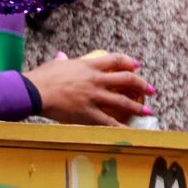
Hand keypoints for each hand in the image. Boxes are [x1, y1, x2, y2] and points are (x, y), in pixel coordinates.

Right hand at [27, 51, 151, 125]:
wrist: (36, 91)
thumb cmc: (44, 77)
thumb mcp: (57, 64)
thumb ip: (64, 61)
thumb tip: (62, 57)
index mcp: (90, 65)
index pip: (116, 60)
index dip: (129, 61)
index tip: (137, 65)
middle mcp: (96, 80)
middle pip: (125, 80)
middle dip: (141, 85)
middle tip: (151, 90)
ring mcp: (94, 97)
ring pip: (121, 101)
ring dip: (137, 107)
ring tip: (148, 111)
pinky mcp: (87, 113)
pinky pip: (107, 121)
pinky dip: (119, 127)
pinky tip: (129, 130)